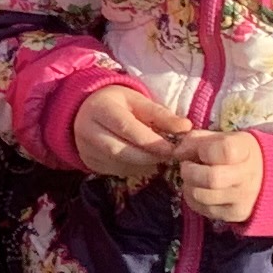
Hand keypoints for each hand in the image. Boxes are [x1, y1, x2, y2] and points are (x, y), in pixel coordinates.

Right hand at [71, 83, 185, 181]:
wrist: (88, 110)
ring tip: (159, 158)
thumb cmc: (118, 104)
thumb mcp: (139, 101)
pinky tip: (144, 162)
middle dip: (149, 157)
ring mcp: (86, 149)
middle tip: (169, 157)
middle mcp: (88, 130)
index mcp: (100, 108)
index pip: (126, 128)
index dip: (151, 141)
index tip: (173, 148)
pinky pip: (115, 171)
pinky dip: (134, 169)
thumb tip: (186, 127)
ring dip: (143, 165)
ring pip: (118, 164)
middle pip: (120, 151)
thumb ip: (161, 115)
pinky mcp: (89, 162)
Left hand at [171, 126, 266, 224]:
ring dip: (189, 185)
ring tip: (193, 178)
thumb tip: (177, 152)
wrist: (264, 178)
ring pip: (202, 196)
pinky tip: (200, 189)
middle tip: (187, 166)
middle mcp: (248, 176)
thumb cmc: (237, 153)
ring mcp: (243, 198)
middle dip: (190, 171)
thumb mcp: (221, 138)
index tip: (201, 151)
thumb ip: (196, 140)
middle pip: (211, 178)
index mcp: (246, 150)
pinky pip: (202, 209)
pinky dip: (193, 199)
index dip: (204, 150)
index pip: (224, 150)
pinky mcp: (235, 214)